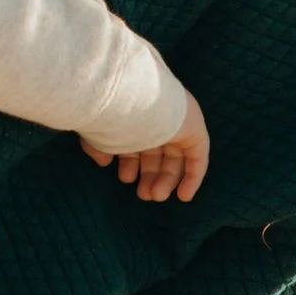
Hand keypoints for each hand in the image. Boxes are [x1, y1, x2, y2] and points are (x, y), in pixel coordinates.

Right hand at [82, 90, 207, 205]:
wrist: (133, 98)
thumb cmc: (111, 114)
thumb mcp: (98, 133)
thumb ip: (98, 147)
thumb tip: (103, 161)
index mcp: (135, 117)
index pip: (137, 142)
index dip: (131, 163)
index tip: (126, 178)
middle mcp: (157, 119)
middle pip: (157, 154)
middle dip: (149, 176)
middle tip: (143, 195)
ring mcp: (177, 124)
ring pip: (175, 159)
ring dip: (165, 180)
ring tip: (155, 196)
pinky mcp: (195, 130)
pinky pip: (197, 158)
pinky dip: (192, 177)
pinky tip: (183, 197)